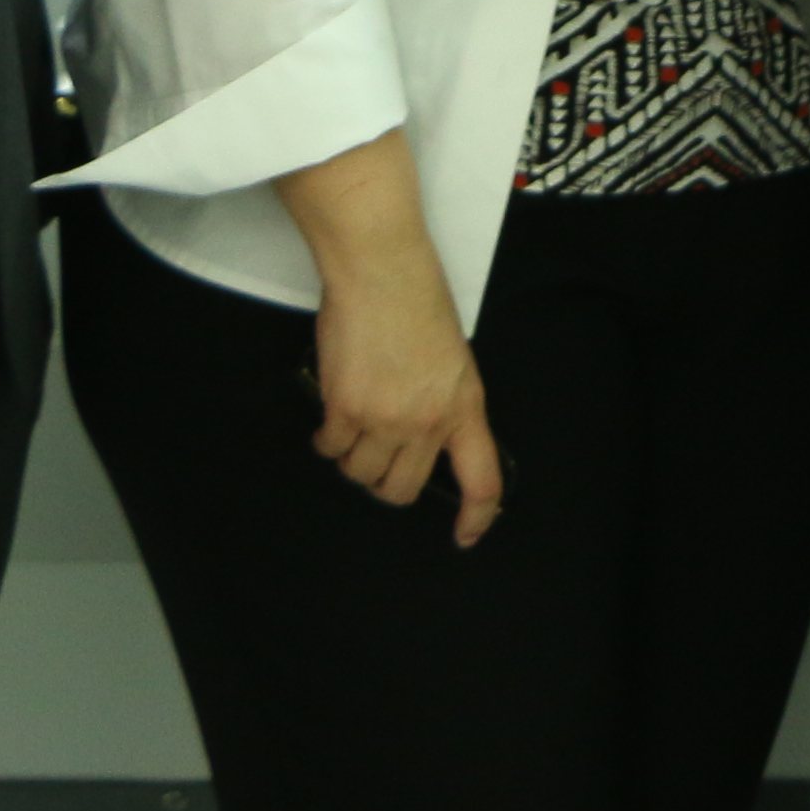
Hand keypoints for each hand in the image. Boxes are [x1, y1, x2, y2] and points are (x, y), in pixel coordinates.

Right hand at [307, 246, 500, 546]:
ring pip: (361, 473)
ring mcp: (386, 419)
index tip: (466, 537)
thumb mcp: (453, 362)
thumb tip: (422, 439)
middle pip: (403, 489)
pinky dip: (327, 439)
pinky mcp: (346, 409)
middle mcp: (428, 422)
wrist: (383, 274)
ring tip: (353, 425)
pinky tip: (332, 415)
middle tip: (377, 455)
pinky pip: (331, 448)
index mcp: (465, 407)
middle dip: (386, 481)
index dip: (477, 516)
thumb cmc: (419, 306)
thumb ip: (443, 404)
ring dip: (353, 458)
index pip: (482, 478)